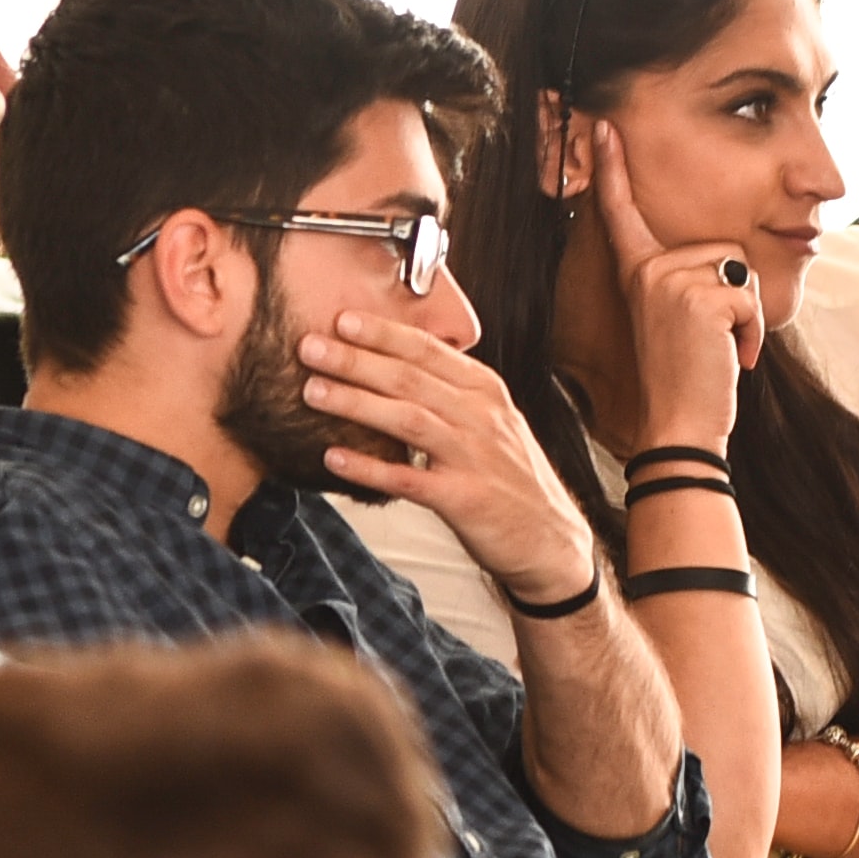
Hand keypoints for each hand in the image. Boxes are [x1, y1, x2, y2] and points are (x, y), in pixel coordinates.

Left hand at [299, 308, 600, 603]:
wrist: (548, 539)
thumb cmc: (509, 477)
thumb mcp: (491, 421)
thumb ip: (451, 391)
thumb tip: (399, 361)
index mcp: (485, 391)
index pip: (429, 351)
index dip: (383, 333)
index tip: (342, 318)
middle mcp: (480, 417)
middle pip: (410, 379)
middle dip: (356, 360)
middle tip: (309, 347)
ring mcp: (472, 457)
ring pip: (407, 419)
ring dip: (356, 403)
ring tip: (312, 392)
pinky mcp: (462, 499)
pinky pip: (407, 478)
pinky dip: (368, 466)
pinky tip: (334, 458)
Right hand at [590, 120, 758, 450]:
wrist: (680, 426)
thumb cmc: (688, 379)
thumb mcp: (682, 321)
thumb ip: (691, 284)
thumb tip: (728, 264)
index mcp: (637, 273)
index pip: (623, 213)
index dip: (613, 169)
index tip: (605, 129)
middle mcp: (646, 271)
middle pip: (722, 247)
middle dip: (736, 294)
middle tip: (713, 341)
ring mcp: (668, 282)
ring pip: (740, 269)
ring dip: (746, 314)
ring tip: (721, 349)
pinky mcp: (697, 298)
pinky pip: (749, 296)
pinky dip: (752, 331)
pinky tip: (731, 358)